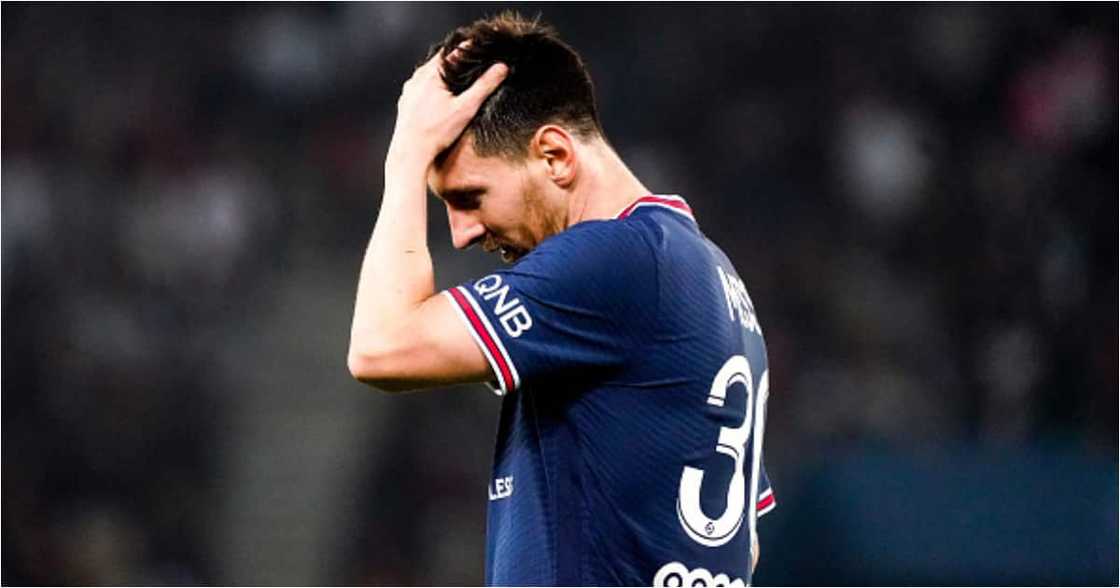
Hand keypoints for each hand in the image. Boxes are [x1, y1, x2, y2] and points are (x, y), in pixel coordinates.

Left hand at [387, 49, 507, 169]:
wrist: (410, 153)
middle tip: (472, 63)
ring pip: (428, 74)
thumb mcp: (465, 108)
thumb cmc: (435, 132)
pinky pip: (420, 87)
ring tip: (459, 79)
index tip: (480, 49)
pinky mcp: (405, 102)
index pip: (452, 51)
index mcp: (431, 74)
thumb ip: (484, 86)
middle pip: (439, 61)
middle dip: (455, 62)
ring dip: (443, 74)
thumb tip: (501, 68)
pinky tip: (441, 97)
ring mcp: (409, 90)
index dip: (468, 49)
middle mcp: (417, 79)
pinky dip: (432, 87)